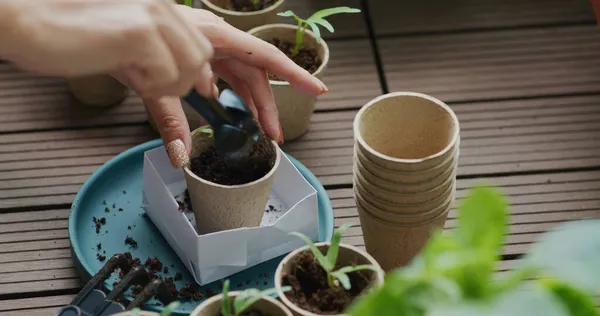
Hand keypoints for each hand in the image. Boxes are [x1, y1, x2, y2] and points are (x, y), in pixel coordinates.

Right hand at [0, 0, 214, 97]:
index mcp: (161, 7)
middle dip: (182, 81)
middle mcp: (162, 7)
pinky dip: (148, 85)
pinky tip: (124, 71)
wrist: (30, 23)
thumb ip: (165, 55)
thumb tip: (202, 82)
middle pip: (202, 58)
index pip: (203, 44)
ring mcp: (154, 18)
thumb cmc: (72, 36)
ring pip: (190, 69)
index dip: (200, 73)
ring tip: (135, 76)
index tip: (198, 89)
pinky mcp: (140, 34)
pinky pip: (167, 76)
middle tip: (149, 82)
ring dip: (165, 85)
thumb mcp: (130, 43)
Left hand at [146, 5, 327, 167]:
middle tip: (273, 135)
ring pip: (242, 77)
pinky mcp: (201, 53)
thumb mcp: (151, 87)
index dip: (293, 74)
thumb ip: (170, 121)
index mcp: (213, 37)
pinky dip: (231, 95)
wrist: (110, 29)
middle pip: (255, 74)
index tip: (316, 89)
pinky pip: (226, 75)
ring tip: (258, 130)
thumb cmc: (131, 44)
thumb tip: (181, 156)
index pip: (264, 57)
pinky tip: (229, 111)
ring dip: (251, 104)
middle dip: (267, 106)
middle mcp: (217, 39)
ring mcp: (210, 46)